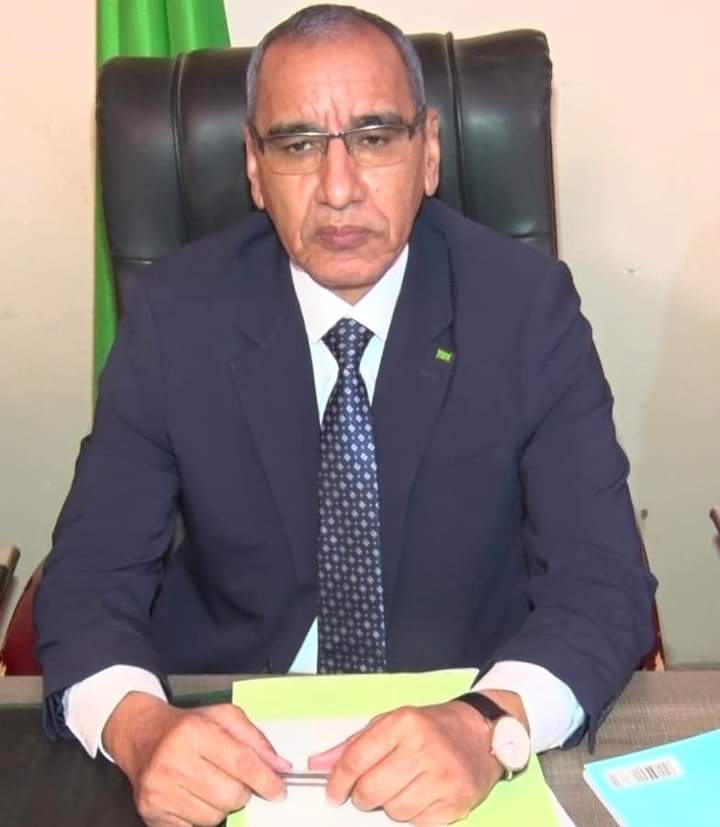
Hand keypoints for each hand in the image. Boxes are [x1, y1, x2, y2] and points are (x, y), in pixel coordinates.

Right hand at [102, 692, 290, 826]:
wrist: (141, 735)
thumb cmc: (188, 725)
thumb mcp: (223, 717)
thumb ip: (255, 739)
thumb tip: (281, 767)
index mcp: (195, 731)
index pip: (241, 763)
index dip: (265, 780)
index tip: (279, 790)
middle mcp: (173, 760)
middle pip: (230, 795)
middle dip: (242, 792)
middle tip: (238, 782)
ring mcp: (159, 790)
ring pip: (212, 817)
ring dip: (221, 806)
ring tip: (212, 786)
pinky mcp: (150, 812)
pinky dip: (201, 816)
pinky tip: (195, 797)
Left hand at [308, 698, 509, 824]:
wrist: (481, 732)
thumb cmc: (431, 727)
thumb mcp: (391, 723)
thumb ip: (353, 744)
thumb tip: (317, 765)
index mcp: (403, 723)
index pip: (356, 759)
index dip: (338, 782)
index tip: (333, 794)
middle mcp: (423, 747)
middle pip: (371, 790)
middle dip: (363, 797)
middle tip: (370, 791)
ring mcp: (442, 776)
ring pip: (393, 811)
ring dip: (390, 806)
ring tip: (403, 788)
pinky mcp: (457, 801)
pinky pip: (417, 824)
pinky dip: (413, 816)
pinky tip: (421, 796)